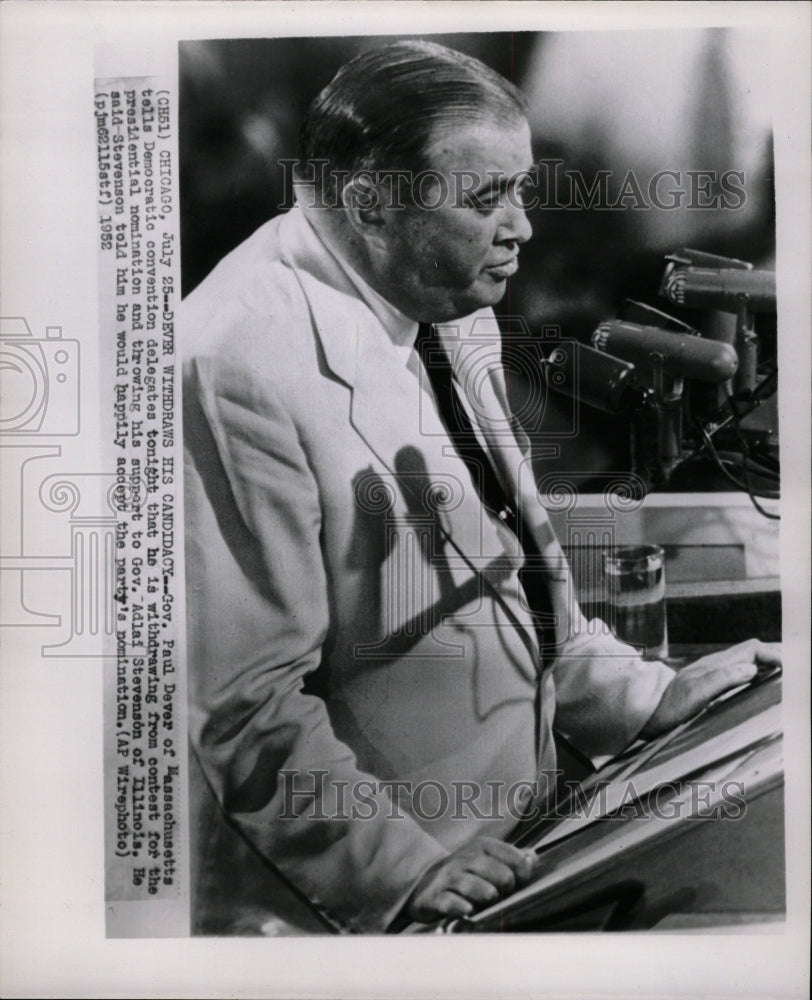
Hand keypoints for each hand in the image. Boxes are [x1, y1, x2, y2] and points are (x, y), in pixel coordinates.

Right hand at [406, 837, 536, 922]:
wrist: (425, 881)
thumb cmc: (466, 873)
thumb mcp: (487, 859)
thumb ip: (512, 858)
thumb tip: (533, 858)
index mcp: (481, 847)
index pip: (510, 855)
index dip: (522, 871)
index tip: (522, 881)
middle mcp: (465, 859)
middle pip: (493, 870)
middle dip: (504, 885)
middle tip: (505, 894)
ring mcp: (449, 878)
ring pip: (471, 884)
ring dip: (484, 893)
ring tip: (490, 898)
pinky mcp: (435, 897)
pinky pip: (449, 902)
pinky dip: (459, 906)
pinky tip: (468, 910)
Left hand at [640, 639, 780, 739]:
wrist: (650, 713)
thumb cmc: (670, 706)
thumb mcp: (696, 692)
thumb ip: (721, 678)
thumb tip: (751, 668)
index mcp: (716, 664)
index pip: (752, 649)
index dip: (774, 654)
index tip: (791, 666)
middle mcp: (717, 665)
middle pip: (752, 650)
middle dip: (775, 654)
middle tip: (794, 667)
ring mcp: (714, 673)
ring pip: (747, 660)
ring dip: (767, 662)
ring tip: (785, 672)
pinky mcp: (712, 684)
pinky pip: (740, 672)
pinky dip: (757, 672)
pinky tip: (762, 682)